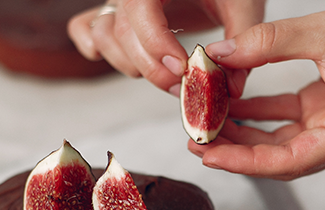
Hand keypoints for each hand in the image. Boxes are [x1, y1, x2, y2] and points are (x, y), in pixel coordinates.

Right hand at [68, 0, 264, 94]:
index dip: (158, 46)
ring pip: (102, 36)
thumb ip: (241, 42)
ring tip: (165, 73)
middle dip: (153, 69)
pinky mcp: (112, 12)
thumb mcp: (242, 4)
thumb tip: (231, 86)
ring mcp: (117, 0)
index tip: (185, 70)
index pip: (140, 11)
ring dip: (130, 65)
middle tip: (185, 86)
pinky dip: (93, 49)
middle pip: (121, 33)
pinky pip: (82, 28)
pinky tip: (127, 62)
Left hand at [190, 0, 324, 179]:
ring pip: (281, 142)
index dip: (246, 161)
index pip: (292, 161)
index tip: (210, 155)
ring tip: (206, 124)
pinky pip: (287, 120)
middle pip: (282, 158)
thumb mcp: (323, 30)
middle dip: (237, 151)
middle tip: (196, 141)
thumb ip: (266, 45)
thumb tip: (215, 55)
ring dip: (244, 134)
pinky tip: (230, 106)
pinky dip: (259, 115)